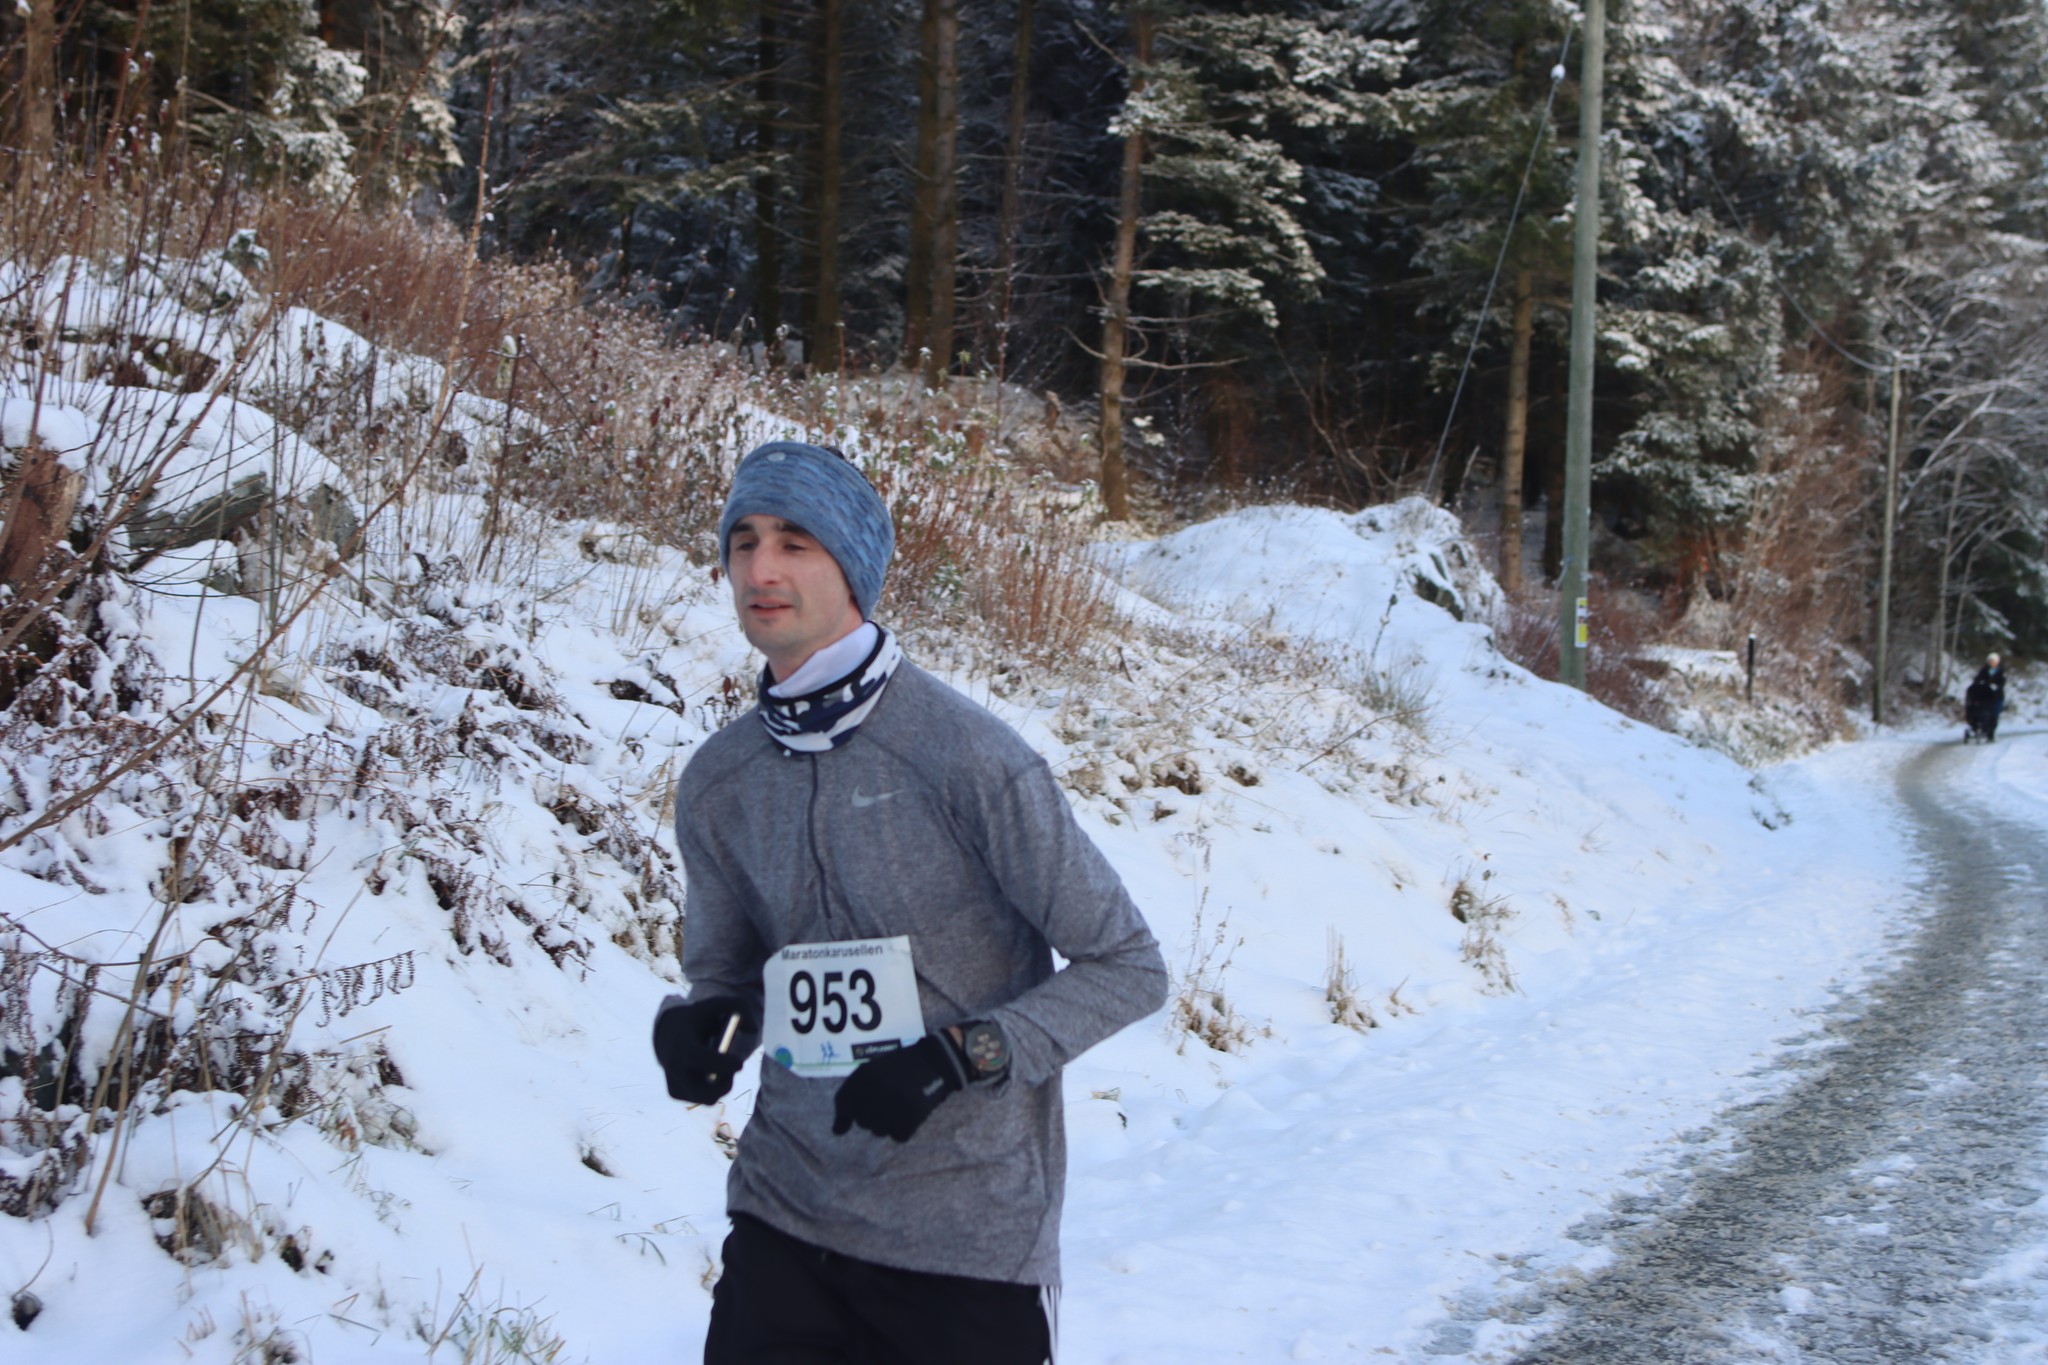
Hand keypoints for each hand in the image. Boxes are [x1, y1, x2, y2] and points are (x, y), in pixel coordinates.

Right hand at [652, 994, 755, 1103]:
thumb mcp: (717, 1004)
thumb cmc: (699, 1017)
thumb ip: (740, 1007)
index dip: (723, 1065)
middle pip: (706, 1093)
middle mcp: (674, 1068)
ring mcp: (673, 1083)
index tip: (740, 1063)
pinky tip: (714, 1072)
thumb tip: (753, 1029)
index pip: (701, 1060)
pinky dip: (713, 1088)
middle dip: (725, 1084)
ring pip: (707, 1098)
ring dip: (721, 1086)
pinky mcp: (675, 1092)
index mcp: (682, 1045)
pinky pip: (703, 1098)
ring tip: (723, 1068)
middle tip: (734, 1069)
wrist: (668, 1029)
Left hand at [831, 1033, 967, 1141]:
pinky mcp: (913, 1116)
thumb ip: (850, 1096)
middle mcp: (878, 1089)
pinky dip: (903, 1129)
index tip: (859, 1106)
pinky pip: (898, 1136)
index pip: (844, 1102)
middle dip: (871, 1114)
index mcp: (866, 1074)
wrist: (936, 1060)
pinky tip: (909, 1112)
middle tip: (886, 1101)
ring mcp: (896, 1104)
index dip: (848, 1108)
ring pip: (878, 1131)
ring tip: (898, 1106)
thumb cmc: (900, 1067)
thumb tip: (836, 1131)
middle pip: (861, 1121)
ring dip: (886, 1123)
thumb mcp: (872, 1071)